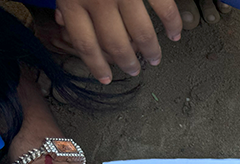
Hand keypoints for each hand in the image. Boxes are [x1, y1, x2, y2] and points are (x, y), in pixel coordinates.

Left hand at [53, 0, 183, 82]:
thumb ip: (63, 0)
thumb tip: (63, 21)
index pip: (86, 44)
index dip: (96, 66)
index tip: (105, 79)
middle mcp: (98, 1)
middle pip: (115, 45)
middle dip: (126, 63)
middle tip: (133, 70)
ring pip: (141, 34)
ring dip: (150, 50)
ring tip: (154, 58)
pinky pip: (164, 10)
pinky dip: (172, 24)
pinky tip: (175, 34)